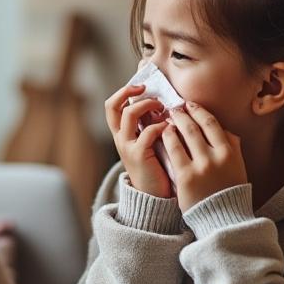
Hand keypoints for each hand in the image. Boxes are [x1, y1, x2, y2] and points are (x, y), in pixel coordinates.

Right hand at [105, 84, 172, 198]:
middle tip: (148, 91)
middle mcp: (120, 138)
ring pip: (129, 113)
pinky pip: (147, 132)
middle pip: (113, 105)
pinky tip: (171, 129)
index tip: (142, 87)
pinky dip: (161, 126)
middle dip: (130, 92)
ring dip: (148, 105)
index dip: (124, 92)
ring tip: (163, 109)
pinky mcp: (139, 156)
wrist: (154, 197)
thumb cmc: (157, 167)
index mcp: (121, 134)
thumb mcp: (150, 143)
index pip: (112, 106)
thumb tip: (165, 104)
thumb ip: (151, 125)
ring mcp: (127, 147)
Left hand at [162, 102, 246, 211]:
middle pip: (196, 126)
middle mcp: (216, 156)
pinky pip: (174, 150)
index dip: (199, 111)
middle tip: (176, 108)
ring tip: (168, 118)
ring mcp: (200, 166)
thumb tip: (225, 130)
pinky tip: (163, 132)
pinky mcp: (185, 176)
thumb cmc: (229, 192)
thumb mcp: (237, 167)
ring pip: (184, 135)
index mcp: (230, 152)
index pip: (212, 124)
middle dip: (184, 114)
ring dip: (175, 123)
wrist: (222, 219)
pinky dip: (168, 138)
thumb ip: (233, 147)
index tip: (191, 105)